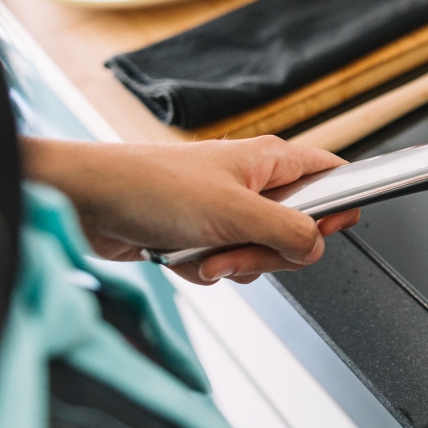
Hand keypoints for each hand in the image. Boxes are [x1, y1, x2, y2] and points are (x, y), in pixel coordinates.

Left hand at [21, 135, 359, 285]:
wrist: (89, 202)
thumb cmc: (152, 187)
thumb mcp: (236, 212)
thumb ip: (289, 232)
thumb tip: (317, 248)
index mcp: (272, 161)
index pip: (332, 176)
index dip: (338, 207)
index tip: (325, 233)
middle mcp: (255, 183)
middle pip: (298, 229)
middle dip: (269, 251)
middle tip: (243, 245)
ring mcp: (229, 209)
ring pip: (262, 252)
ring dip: (234, 263)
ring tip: (203, 251)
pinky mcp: (204, 232)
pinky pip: (228, 262)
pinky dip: (207, 267)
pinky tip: (183, 253)